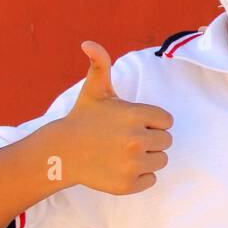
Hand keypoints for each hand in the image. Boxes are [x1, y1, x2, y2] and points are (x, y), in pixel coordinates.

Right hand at [54, 41, 174, 194]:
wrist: (60, 153)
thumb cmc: (83, 119)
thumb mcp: (94, 90)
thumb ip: (100, 64)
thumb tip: (89, 43)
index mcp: (135, 114)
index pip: (167, 121)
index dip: (152, 122)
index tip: (132, 123)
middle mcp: (136, 139)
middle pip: (166, 141)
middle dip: (150, 139)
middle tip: (126, 139)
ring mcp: (132, 164)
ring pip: (161, 161)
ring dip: (147, 158)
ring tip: (122, 152)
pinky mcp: (127, 184)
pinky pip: (151, 180)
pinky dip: (139, 176)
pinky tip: (120, 167)